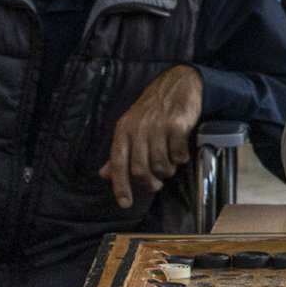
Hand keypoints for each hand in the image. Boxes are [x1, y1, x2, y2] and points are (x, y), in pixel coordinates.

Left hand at [103, 64, 203, 207]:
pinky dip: (181, 158)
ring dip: (167, 170)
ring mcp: (158, 126)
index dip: (120, 186)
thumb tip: (103, 174)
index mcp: (123, 130)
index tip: (125, 203)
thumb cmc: (153, 109)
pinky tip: (181, 152)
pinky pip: (178, 154)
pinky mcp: (178, 125)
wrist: (178, 83)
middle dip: (150, 182)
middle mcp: (138, 128)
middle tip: (157, 184)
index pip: (117, 163)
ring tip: (169, 164)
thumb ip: (118, 152)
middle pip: (140, 169)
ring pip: (160, 164)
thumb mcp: (130, 127)